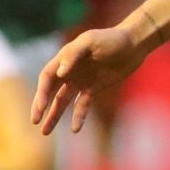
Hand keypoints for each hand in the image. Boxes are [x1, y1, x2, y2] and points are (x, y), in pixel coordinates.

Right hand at [31, 20, 152, 135]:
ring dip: (54, 115)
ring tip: (45, 131)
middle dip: (42, 106)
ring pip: (63, 101)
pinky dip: (78, 117)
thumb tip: (60, 73)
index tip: (40, 107)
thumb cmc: (111, 38)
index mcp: (65, 58)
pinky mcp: (94, 89)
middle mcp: (69, 71)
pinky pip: (83, 105)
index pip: (47, 78)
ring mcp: (81, 81)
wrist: (134, 44)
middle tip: (35, 121)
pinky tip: (75, 129)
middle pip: (51, 91)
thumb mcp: (91, 41)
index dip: (42, 92)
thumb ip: (74, 54)